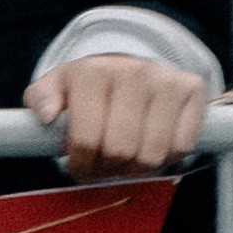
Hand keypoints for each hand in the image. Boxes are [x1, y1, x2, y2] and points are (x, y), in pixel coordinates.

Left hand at [26, 51, 208, 180]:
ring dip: (136, 169)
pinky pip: (181, 147)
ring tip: (126, 158)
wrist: (131, 64)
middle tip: (103, 165)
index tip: (79, 167)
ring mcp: (166, 80)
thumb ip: (40, 100)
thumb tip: (47, 114)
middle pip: (120, 152)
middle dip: (108, 169)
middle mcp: (132, 72)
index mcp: (92, 73)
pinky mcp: (193, 90)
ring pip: (152, 155)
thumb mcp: (57, 88)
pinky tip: (151, 145)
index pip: (85, 139)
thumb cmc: (89, 87)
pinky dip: (166, 158)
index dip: (80, 165)